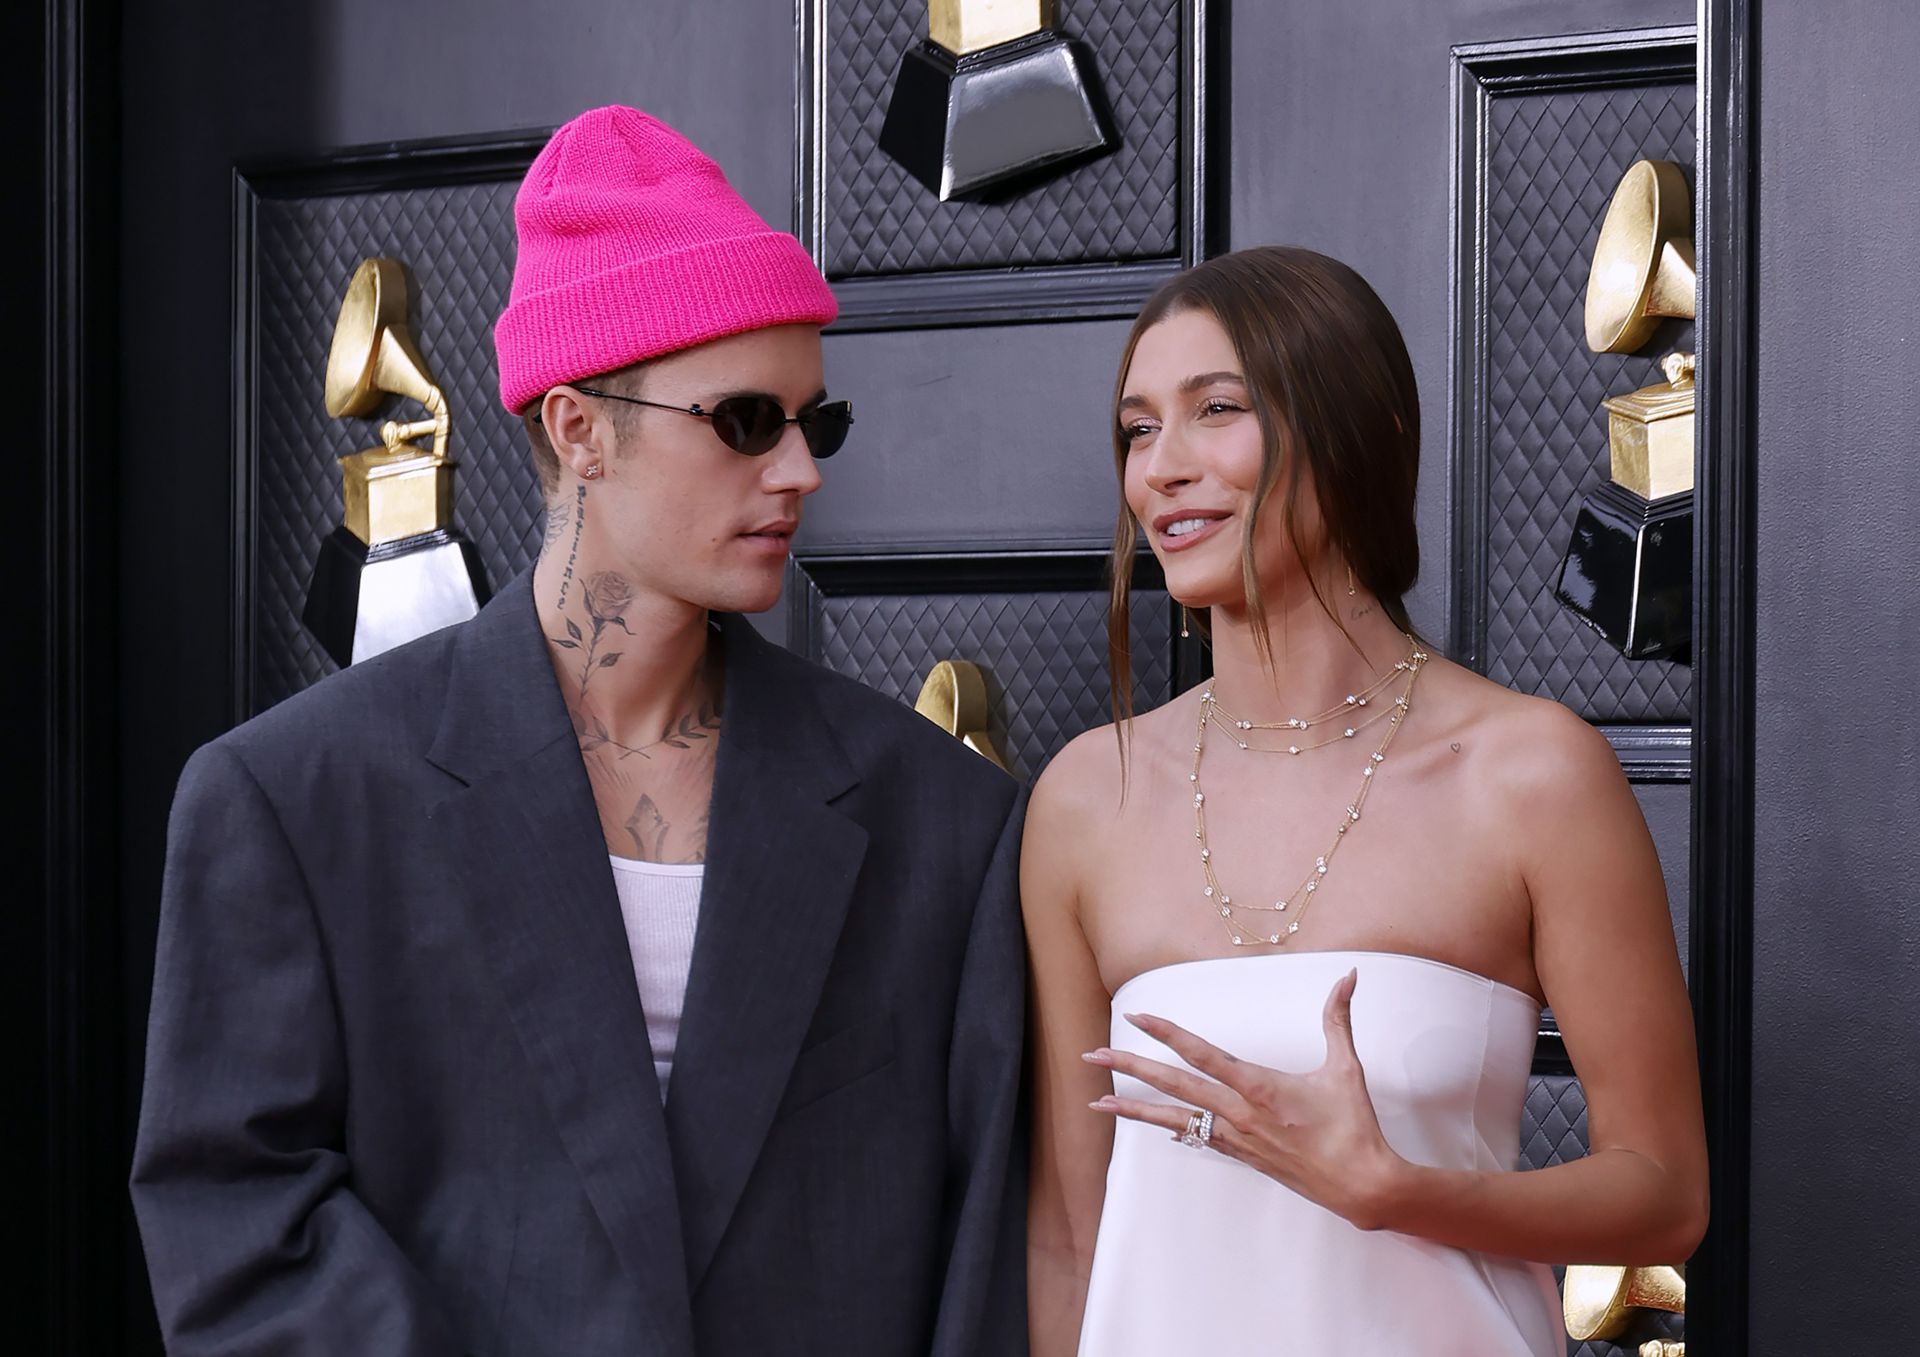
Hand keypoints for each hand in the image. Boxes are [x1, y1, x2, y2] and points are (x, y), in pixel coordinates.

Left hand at [1084, 968, 1405, 1229]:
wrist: (1360, 1186)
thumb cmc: (1353, 1126)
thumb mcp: (1345, 1067)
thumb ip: (1338, 1018)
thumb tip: (1348, 976)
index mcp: (1259, 1088)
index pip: (1202, 1054)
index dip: (1168, 1033)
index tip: (1138, 1018)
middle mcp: (1239, 1113)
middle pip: (1174, 1085)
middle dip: (1131, 1068)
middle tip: (1093, 1056)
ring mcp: (1236, 1138)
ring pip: (1175, 1118)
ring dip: (1135, 1109)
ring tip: (1099, 1105)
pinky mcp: (1242, 1155)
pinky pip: (1197, 1136)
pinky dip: (1172, 1127)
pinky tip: (1154, 1124)